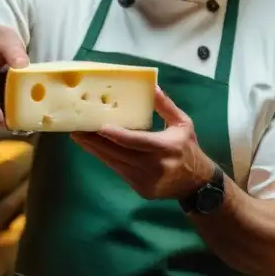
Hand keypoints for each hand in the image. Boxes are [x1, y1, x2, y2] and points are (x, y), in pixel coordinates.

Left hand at [70, 86, 215, 199]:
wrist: (197, 183)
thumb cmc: (188, 148)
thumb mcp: (183, 123)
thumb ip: (165, 106)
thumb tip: (152, 86)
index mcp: (165, 147)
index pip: (136, 141)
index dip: (116, 135)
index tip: (99, 127)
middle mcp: (154, 166)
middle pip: (118, 153)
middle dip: (95, 142)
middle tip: (77, 130)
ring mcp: (145, 180)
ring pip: (115, 164)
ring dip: (96, 151)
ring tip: (80, 138)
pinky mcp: (140, 189)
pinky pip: (119, 171)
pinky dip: (107, 159)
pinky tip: (96, 149)